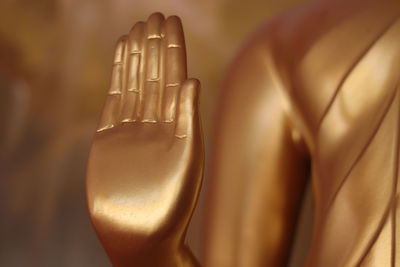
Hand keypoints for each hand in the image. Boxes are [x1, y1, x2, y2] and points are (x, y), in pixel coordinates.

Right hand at [86, 13, 202, 266]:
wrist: (140, 234)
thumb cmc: (171, 204)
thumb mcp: (186, 159)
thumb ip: (188, 119)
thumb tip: (191, 79)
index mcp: (179, 125)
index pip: (175, 77)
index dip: (173, 49)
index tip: (171, 22)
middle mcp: (157, 122)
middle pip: (156, 75)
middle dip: (156, 45)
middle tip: (154, 15)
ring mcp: (132, 128)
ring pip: (136, 82)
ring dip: (137, 54)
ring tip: (137, 27)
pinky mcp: (109, 137)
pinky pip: (115, 99)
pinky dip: (119, 75)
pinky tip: (123, 55)